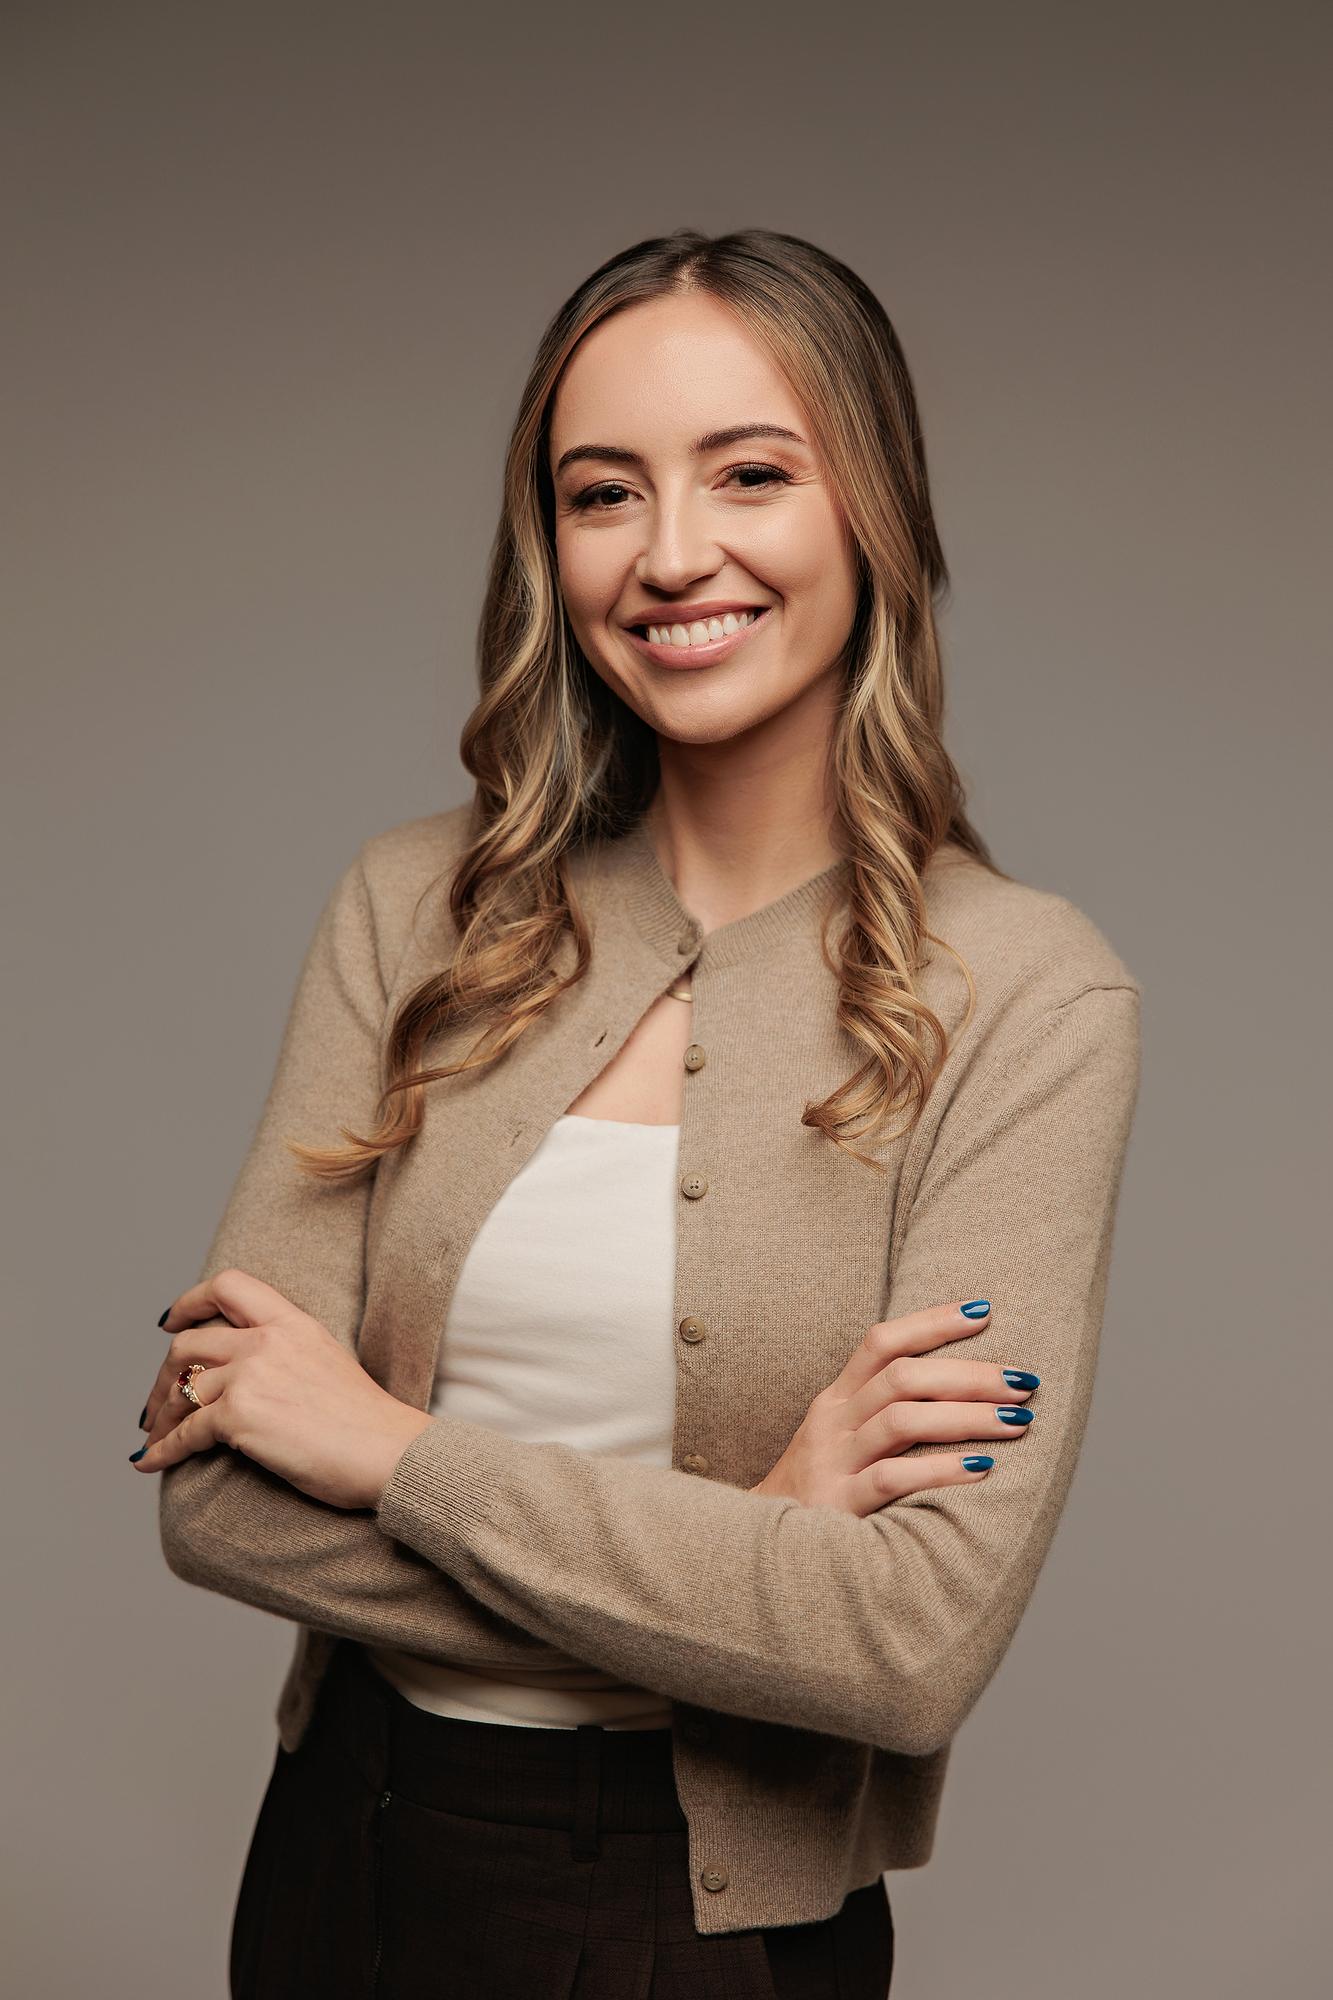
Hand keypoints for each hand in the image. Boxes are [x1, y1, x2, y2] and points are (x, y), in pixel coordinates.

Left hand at [130, 1268, 433, 1510]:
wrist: (389, 1453)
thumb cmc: (367, 1422)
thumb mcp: (327, 1362)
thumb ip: (286, 1355)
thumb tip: (247, 1376)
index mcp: (293, 1322)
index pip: (228, 1286)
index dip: (189, 1302)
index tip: (169, 1322)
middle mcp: (267, 1340)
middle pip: (188, 1343)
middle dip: (163, 1375)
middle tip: (156, 1402)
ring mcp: (251, 1375)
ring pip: (181, 1388)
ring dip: (160, 1417)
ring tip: (154, 1437)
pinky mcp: (240, 1416)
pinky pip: (185, 1432)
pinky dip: (161, 1450)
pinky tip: (150, 1463)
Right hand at [751, 1299, 1035, 1514]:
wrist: (760, 1545)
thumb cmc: (823, 1488)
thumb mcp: (843, 1439)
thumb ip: (886, 1412)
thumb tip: (965, 1391)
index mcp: (837, 1399)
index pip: (882, 1342)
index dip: (932, 1321)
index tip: (985, 1311)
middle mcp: (833, 1421)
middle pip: (903, 1377)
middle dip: (970, 1375)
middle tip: (1024, 1382)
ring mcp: (833, 1461)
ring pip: (902, 1420)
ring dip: (967, 1417)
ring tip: (1016, 1421)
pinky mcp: (838, 1505)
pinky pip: (892, 1478)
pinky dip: (940, 1470)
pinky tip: (981, 1469)